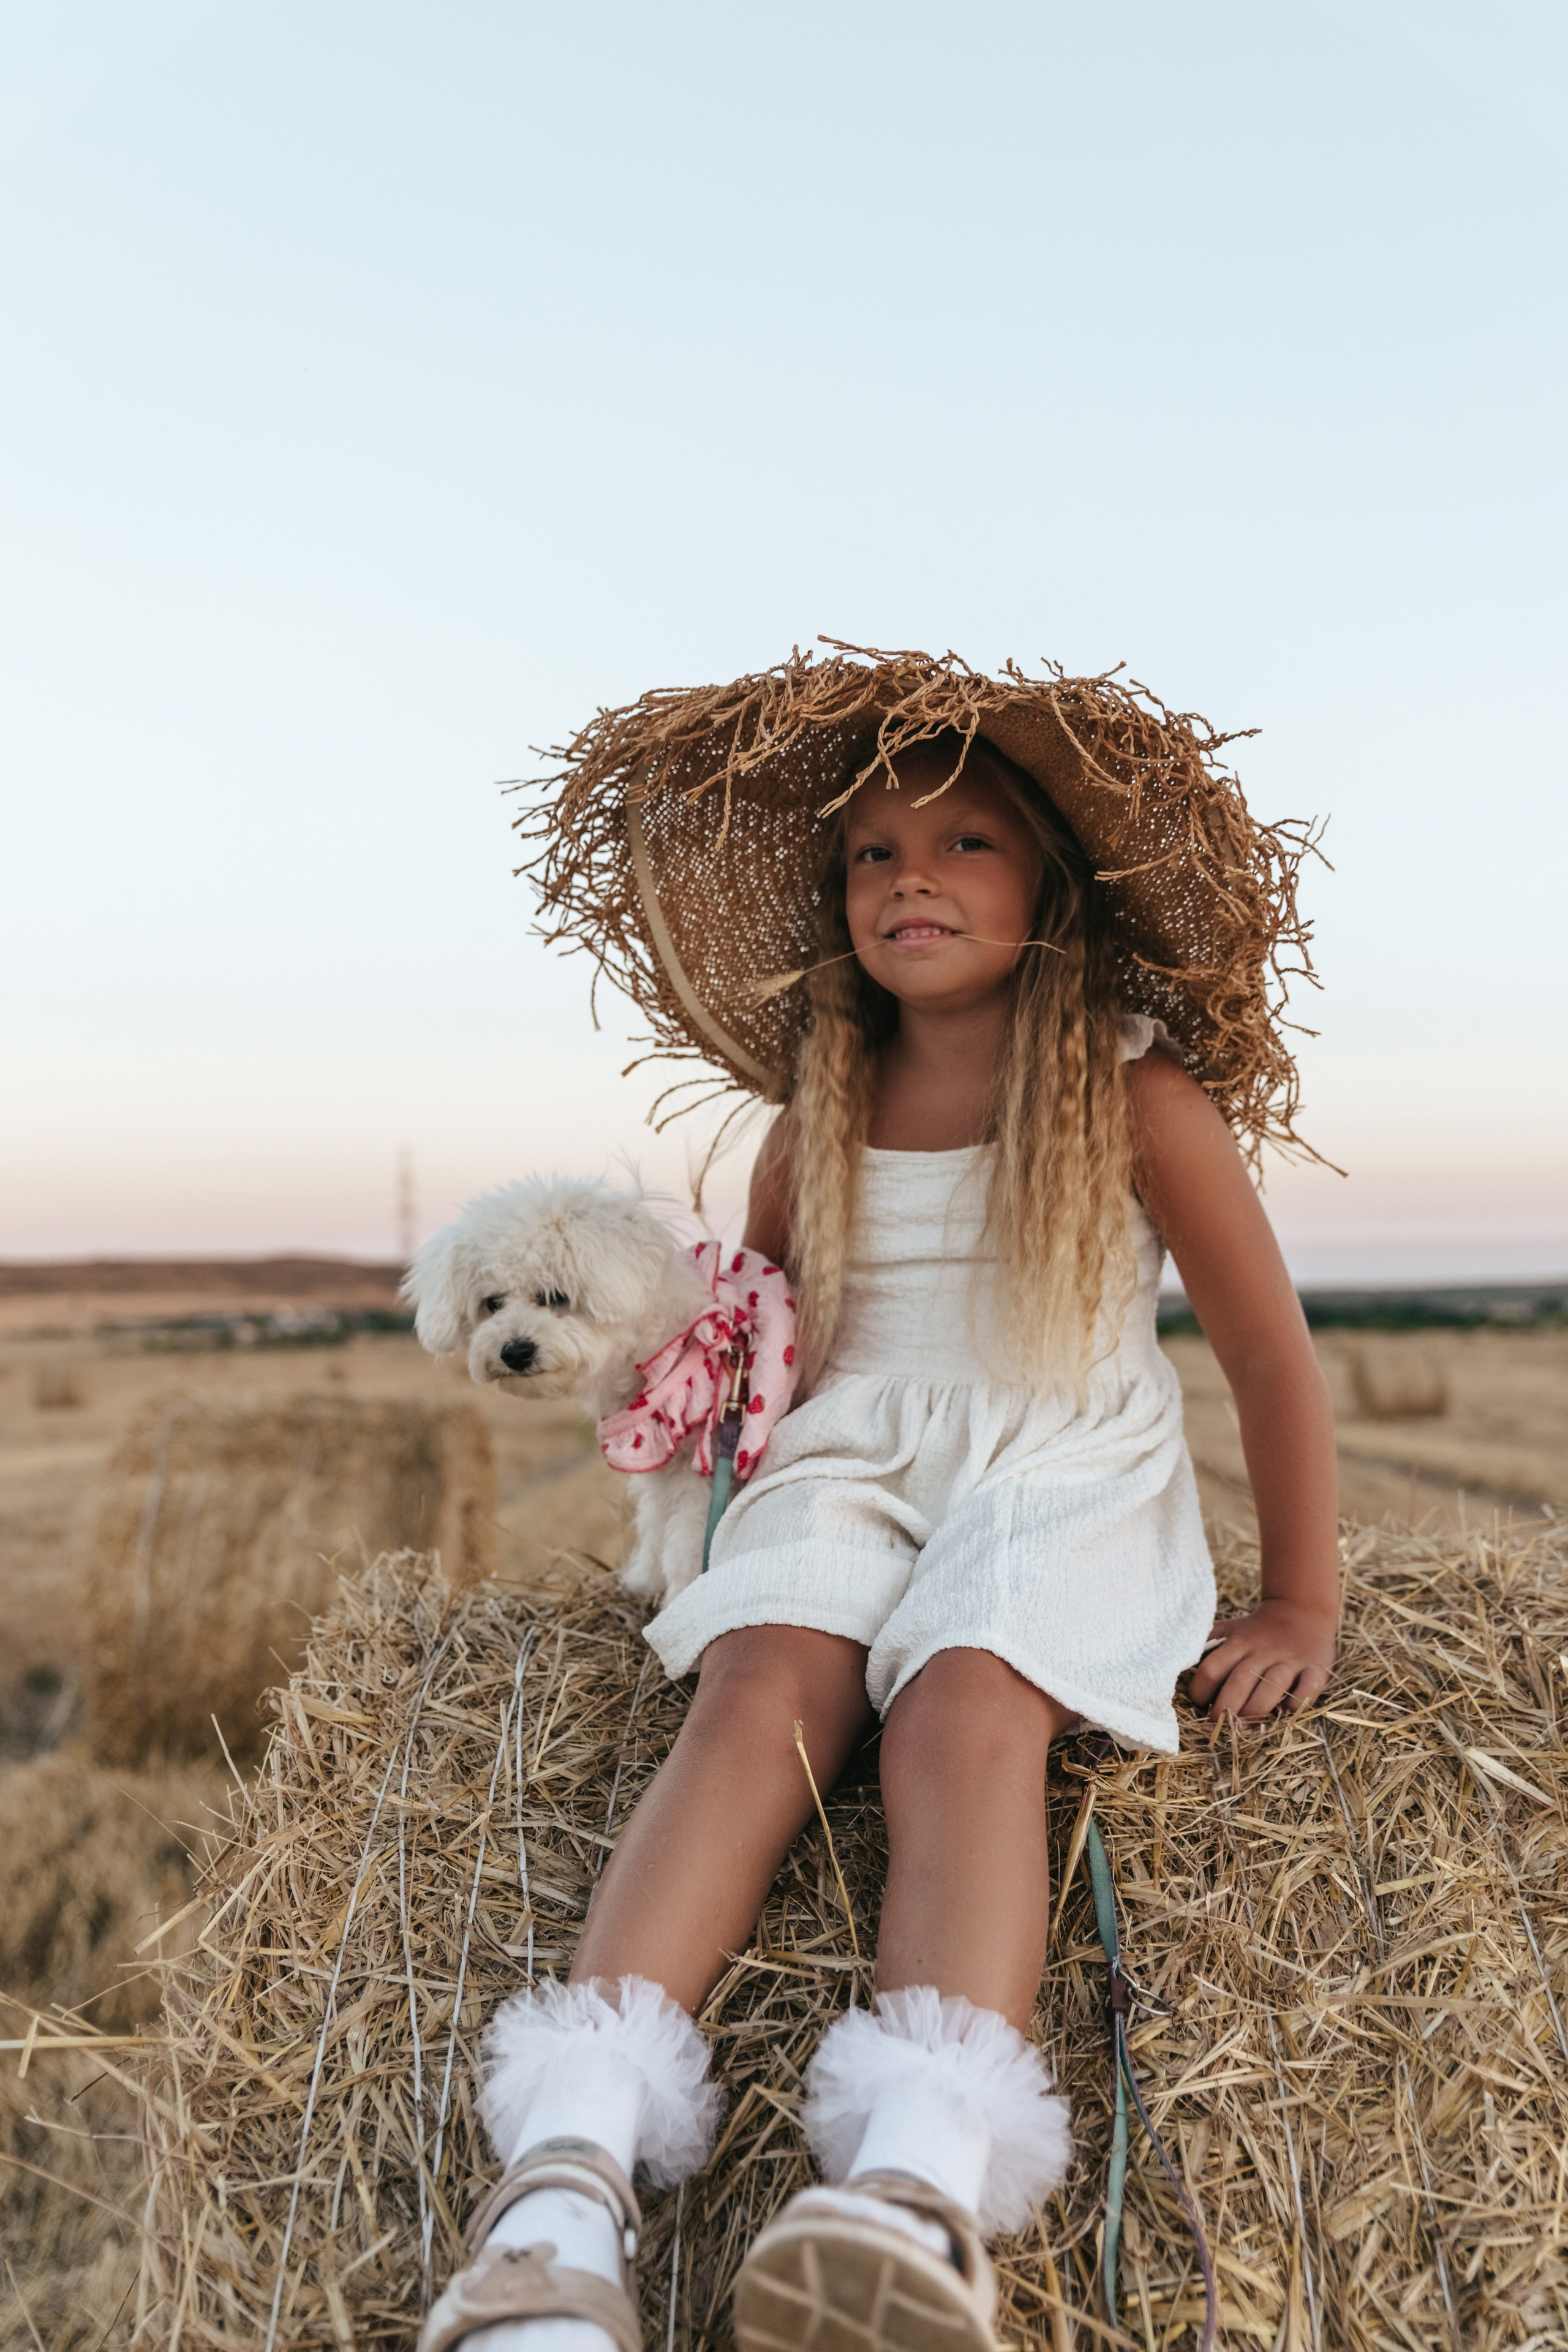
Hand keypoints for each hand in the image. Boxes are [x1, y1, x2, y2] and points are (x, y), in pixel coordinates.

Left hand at [1187, 1599, 1335, 1720]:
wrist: (1302, 1611)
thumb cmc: (1258, 1629)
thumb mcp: (1229, 1629)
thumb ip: (1206, 1643)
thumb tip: (1177, 1666)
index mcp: (1238, 1643)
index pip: (1212, 1669)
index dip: (1200, 1691)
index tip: (1199, 1705)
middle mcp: (1262, 1652)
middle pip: (1239, 1682)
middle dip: (1224, 1710)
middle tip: (1216, 1727)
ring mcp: (1290, 1661)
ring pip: (1271, 1687)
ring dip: (1255, 1711)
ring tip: (1242, 1730)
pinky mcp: (1315, 1668)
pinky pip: (1308, 1688)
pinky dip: (1297, 1702)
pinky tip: (1286, 1711)